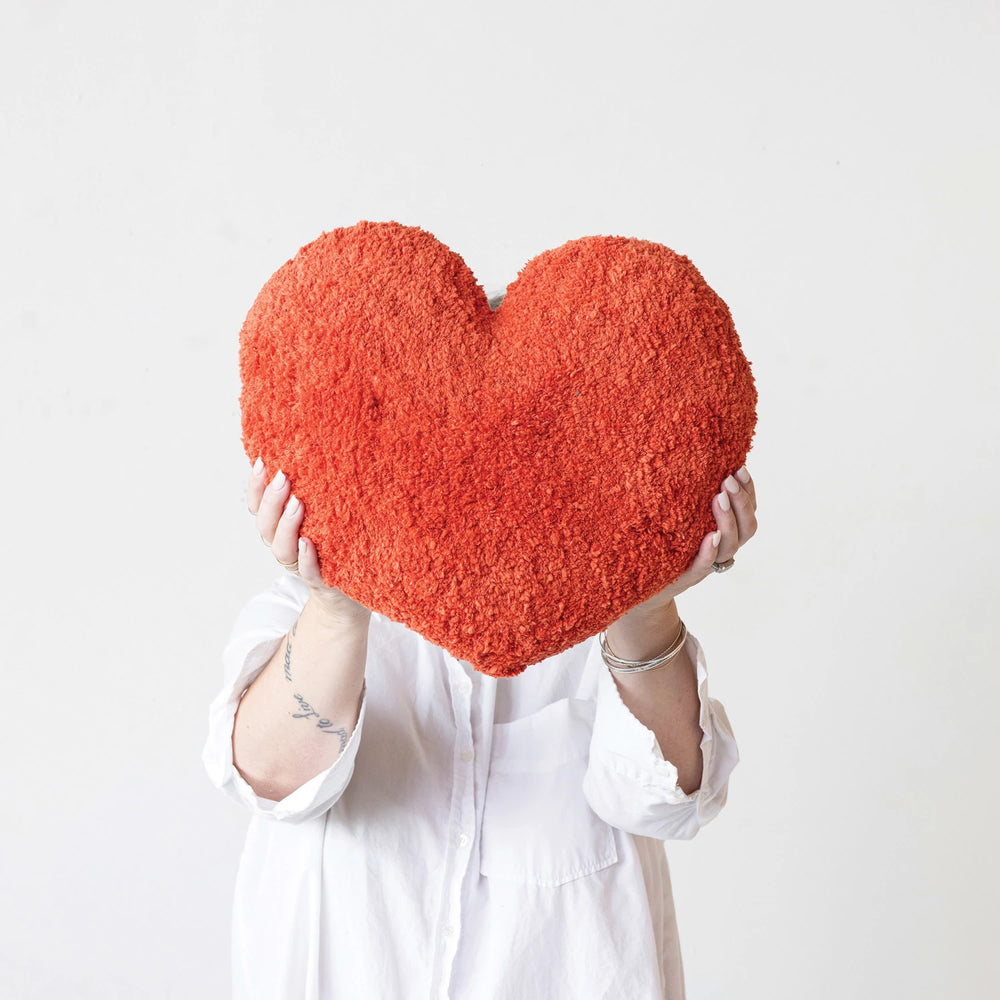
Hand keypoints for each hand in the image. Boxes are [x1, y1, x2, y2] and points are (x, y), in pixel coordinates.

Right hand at [247, 458, 370, 624]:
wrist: (350, 592)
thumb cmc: (335, 545)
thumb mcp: (322, 515)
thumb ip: (312, 493)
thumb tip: (312, 453)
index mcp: (279, 529)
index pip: (258, 507)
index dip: (255, 486)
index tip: (262, 461)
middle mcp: (285, 547)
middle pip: (265, 525)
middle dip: (271, 500)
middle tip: (284, 477)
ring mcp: (300, 565)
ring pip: (282, 549)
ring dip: (286, 525)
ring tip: (297, 504)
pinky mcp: (321, 581)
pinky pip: (309, 572)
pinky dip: (307, 558)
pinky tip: (308, 543)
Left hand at [627, 465, 757, 618]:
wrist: (644, 583)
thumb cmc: (665, 544)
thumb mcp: (682, 517)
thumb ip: (694, 499)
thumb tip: (697, 461)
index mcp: (726, 533)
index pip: (749, 512)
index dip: (749, 491)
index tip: (740, 467)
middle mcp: (722, 549)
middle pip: (746, 528)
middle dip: (741, 502)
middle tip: (727, 480)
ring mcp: (708, 564)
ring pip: (729, 545)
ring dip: (727, 520)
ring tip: (718, 498)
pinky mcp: (689, 577)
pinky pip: (704, 565)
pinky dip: (709, 551)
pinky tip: (710, 535)